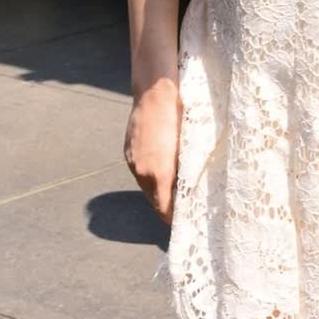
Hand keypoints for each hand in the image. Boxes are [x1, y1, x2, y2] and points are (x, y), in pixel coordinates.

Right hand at [123, 81, 180, 223]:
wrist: (155, 93)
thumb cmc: (181, 117)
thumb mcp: (190, 148)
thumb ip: (186, 172)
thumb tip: (190, 189)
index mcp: (159, 173)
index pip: (165, 208)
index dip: (173, 219)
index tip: (183, 224)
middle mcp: (142, 171)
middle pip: (154, 201)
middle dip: (166, 209)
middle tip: (181, 214)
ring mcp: (133, 162)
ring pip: (145, 188)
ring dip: (158, 194)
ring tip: (173, 196)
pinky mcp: (128, 152)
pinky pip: (139, 173)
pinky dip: (150, 179)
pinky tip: (161, 175)